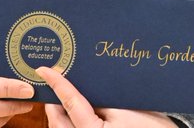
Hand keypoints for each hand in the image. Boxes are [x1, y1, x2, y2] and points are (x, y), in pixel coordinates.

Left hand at [37, 66, 175, 127]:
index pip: (69, 103)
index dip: (57, 84)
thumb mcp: (122, 108)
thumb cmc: (148, 127)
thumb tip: (78, 88)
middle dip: (53, 101)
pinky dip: (69, 120)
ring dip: (60, 112)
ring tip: (60, 94)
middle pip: (58, 121)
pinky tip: (73, 108)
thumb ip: (97, 100)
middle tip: (51, 80)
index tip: (45, 70)